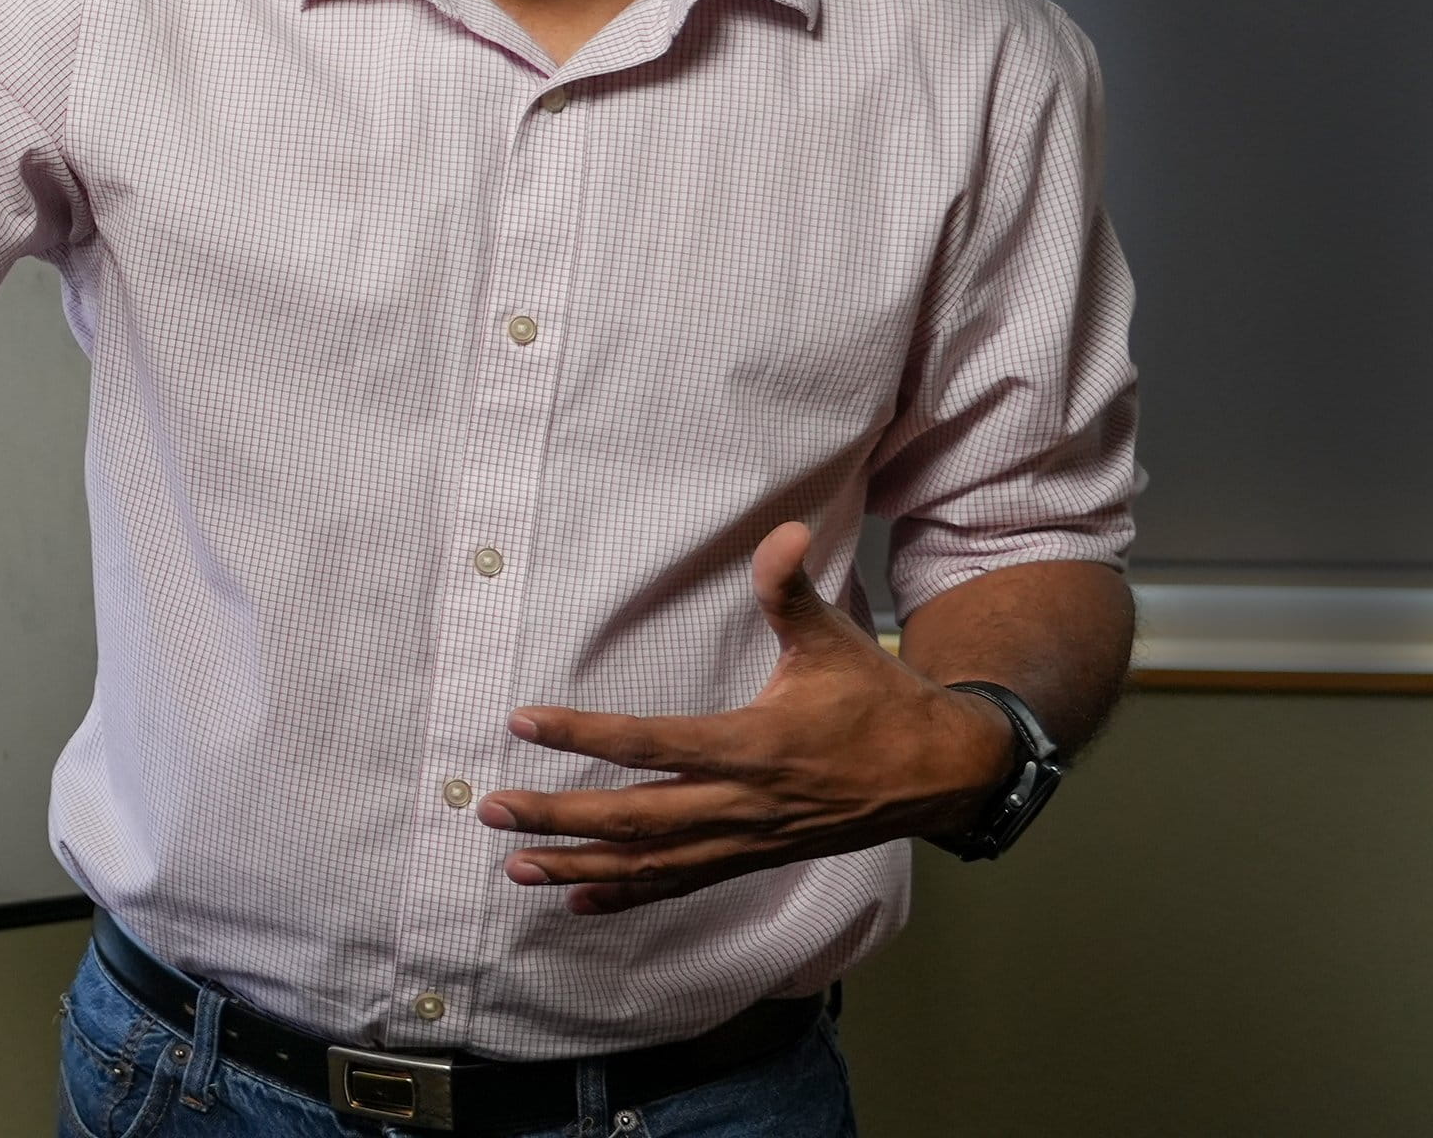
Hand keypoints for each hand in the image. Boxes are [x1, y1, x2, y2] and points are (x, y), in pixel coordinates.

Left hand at [478, 521, 1018, 914]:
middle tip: (494, 810)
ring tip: (515, 865)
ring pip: (651, 864)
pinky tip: (577, 899)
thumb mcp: (833, 638)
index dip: (584, 735)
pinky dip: (628, 895)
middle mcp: (744, 804)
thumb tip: (785, 532)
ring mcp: (747, 841)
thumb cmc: (876, 698)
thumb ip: (792, 589)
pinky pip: (681, 885)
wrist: (938, 772)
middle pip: (636, 818)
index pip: (652, 744)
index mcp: (754, 746)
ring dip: (581, 864)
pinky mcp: (752, 859)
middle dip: (560, 817)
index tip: (524, 722)